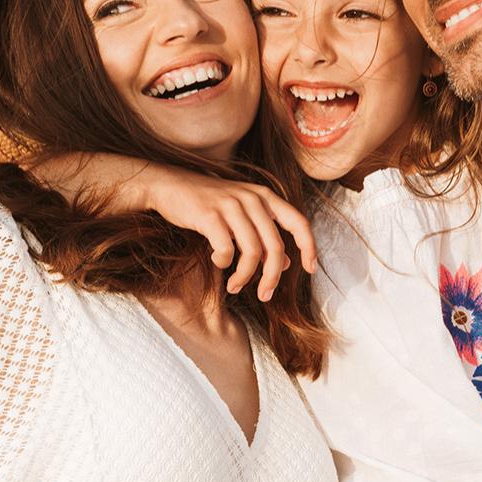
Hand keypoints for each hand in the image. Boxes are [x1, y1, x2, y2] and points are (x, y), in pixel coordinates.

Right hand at [133, 165, 319, 302]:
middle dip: (272, 277)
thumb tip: (286, 263)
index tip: (311, 269)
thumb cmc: (208, 203)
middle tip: (264, 295)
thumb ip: (264, 236)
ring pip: (252, 252)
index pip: (299, 222)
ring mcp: (231, 206)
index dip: (309, 247)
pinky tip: (216, 261)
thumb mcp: (242, 215)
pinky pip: (225, 250)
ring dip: (245, 276)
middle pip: (275, 246)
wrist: (169, 186)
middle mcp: (252, 198)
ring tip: (234, 286)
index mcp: (265, 197)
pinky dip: (223, 263)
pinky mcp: (210, 216)